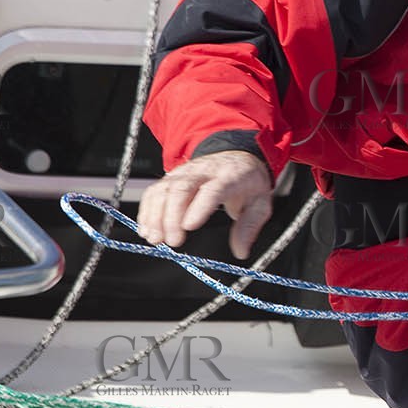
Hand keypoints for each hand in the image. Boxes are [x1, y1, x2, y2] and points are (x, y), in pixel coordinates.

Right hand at [137, 150, 273, 258]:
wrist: (238, 156)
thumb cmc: (248, 182)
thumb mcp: (260, 203)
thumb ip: (249, 227)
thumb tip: (241, 251)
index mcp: (230, 176)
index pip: (213, 189)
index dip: (200, 207)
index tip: (190, 226)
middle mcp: (204, 171)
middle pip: (182, 188)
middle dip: (172, 215)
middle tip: (173, 241)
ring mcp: (185, 172)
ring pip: (164, 189)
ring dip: (156, 215)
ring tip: (156, 239)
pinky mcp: (171, 177)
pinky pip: (154, 191)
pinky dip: (147, 210)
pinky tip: (146, 229)